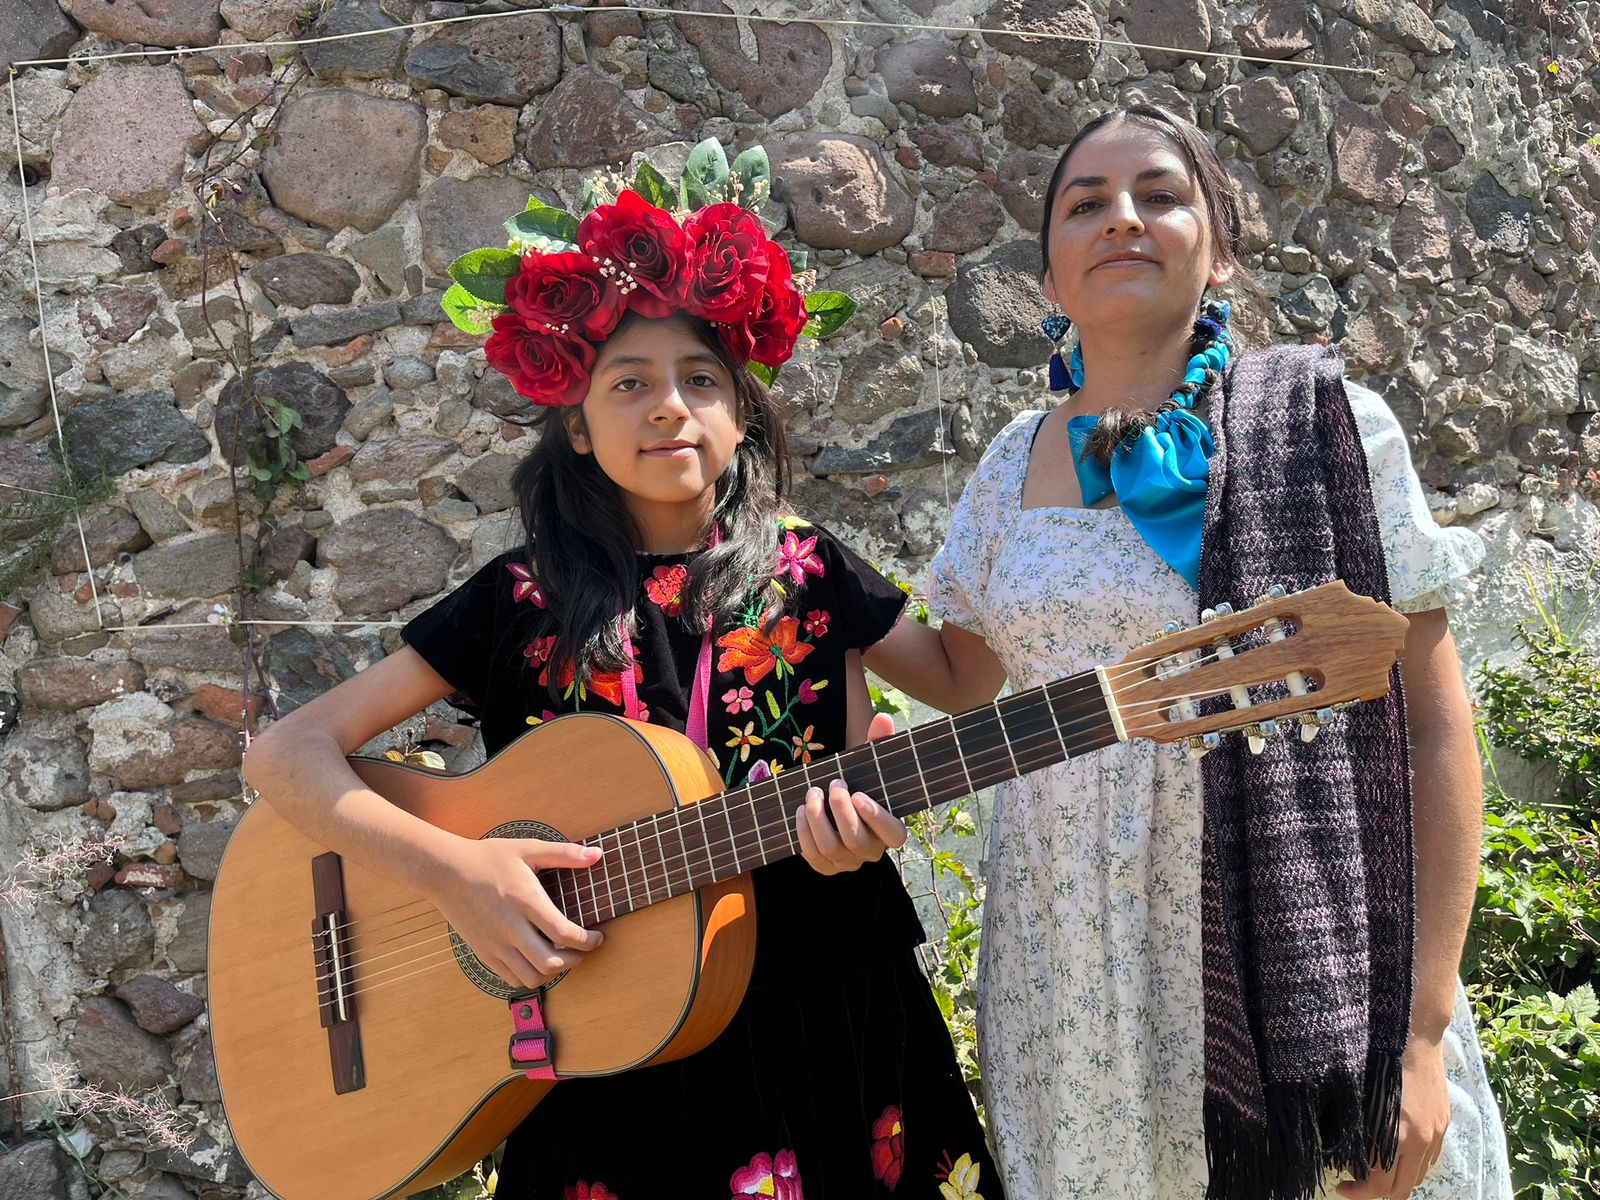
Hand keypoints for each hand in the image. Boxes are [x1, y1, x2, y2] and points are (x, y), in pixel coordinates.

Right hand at [425, 836, 604, 991]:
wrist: (445, 871)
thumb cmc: (488, 858)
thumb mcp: (527, 849)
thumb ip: (564, 853)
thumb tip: (597, 855)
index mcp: (524, 901)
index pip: (563, 933)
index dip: (588, 941)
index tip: (597, 937)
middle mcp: (509, 927)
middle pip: (550, 963)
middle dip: (575, 960)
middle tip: (583, 949)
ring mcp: (494, 944)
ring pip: (531, 977)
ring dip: (553, 971)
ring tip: (561, 955)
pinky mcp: (483, 953)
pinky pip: (512, 978)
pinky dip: (530, 975)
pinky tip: (537, 958)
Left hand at [795, 712, 907, 874]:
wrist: (838, 809)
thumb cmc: (860, 784)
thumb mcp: (871, 766)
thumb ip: (879, 742)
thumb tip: (884, 718)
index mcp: (891, 830)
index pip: (893, 834)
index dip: (877, 818)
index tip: (859, 795)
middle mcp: (872, 851)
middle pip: (856, 840)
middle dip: (840, 811)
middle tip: (833, 784)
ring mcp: (848, 862)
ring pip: (831, 848)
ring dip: (817, 819)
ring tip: (812, 793)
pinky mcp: (825, 866)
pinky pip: (813, 856)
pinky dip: (804, 833)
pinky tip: (801, 811)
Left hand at [1336, 1036, 1450, 1198]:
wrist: (1415, 1036)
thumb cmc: (1378, 1060)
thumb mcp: (1360, 1098)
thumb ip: (1356, 1133)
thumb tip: (1348, 1160)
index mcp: (1395, 1135)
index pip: (1378, 1184)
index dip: (1358, 1192)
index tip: (1340, 1186)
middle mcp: (1420, 1141)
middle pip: (1401, 1189)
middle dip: (1375, 1193)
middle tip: (1355, 1183)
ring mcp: (1436, 1134)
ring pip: (1417, 1177)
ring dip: (1395, 1180)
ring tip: (1374, 1169)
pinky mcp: (1444, 1125)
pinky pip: (1429, 1160)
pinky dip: (1411, 1165)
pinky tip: (1395, 1154)